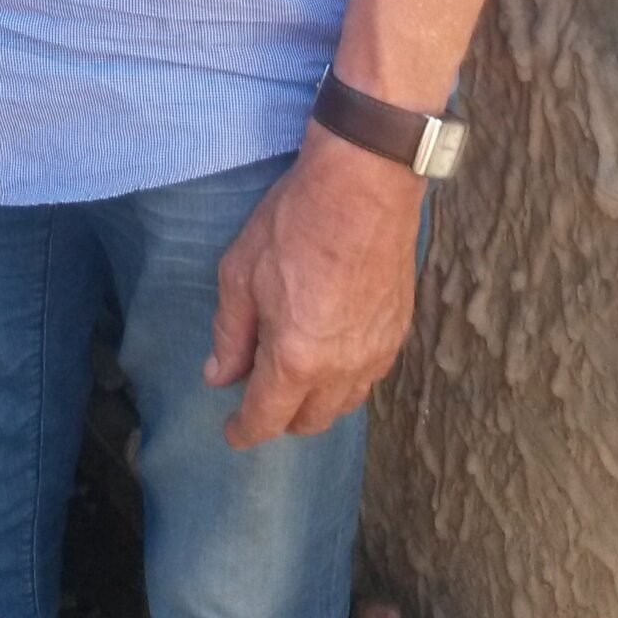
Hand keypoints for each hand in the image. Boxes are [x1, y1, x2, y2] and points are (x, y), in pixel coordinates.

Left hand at [204, 125, 423, 446]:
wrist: (363, 185)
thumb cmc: (294, 222)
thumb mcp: (241, 273)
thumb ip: (230, 333)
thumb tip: (220, 376)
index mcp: (297, 358)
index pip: (268, 418)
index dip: (244, 431)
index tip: (231, 433)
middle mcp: (342, 369)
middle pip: (310, 421)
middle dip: (280, 419)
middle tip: (257, 397)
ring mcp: (376, 353)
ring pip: (343, 404)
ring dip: (315, 403)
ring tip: (292, 379)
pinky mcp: (397, 332)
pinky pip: (368, 377)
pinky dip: (344, 381)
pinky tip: (330, 357)